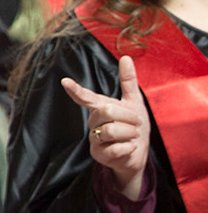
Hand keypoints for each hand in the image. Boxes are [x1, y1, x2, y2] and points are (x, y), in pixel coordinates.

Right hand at [61, 56, 150, 199]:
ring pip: (111, 130)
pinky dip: (129, 146)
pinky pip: (116, 148)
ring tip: (132, 135)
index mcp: (101, 107)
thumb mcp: (134, 102)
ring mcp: (94, 139)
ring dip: (130, 132)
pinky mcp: (98, 155)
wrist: (139, 152)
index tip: (65, 81)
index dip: (76, 90)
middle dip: (128, 116)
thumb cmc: (134, 126)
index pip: (86, 97)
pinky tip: (129, 147)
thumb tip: (126, 57)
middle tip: (136, 123)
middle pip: (107, 111)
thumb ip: (128, 81)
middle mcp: (93, 122)